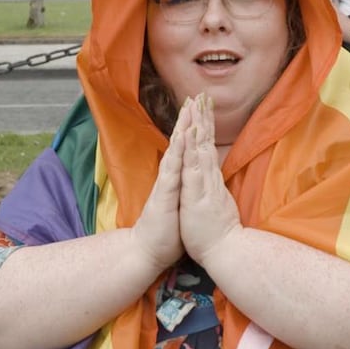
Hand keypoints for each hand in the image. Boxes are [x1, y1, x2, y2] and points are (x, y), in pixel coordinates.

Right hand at [131, 100, 189, 271]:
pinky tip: (182, 137)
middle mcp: (170, 177)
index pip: (186, 149)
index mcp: (177, 180)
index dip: (193, 130)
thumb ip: (185, 191)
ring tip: (188, 108)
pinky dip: (178, 152)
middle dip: (187, 120)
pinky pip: (172, 169)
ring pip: (175, 150)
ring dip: (181, 129)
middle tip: (194, 97)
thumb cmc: (166, 232)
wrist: (148, 251)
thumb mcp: (181, 206)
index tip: (201, 110)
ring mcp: (166, 184)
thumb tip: (192, 183)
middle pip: (180, 143)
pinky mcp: (163, 194)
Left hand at [178, 94, 242, 265]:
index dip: (206, 128)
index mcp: (211, 181)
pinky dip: (191, 148)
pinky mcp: (198, 194)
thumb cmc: (217, 234)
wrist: (226, 253)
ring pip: (201, 149)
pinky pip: (194, 166)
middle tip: (203, 95)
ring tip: (196, 104)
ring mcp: (205, 184)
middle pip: (206, 142)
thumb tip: (219, 182)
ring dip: (198, 125)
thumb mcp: (216, 207)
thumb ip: (216, 192)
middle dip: (204, 118)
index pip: (208, 149)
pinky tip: (188, 132)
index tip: (204, 108)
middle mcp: (209, 178)